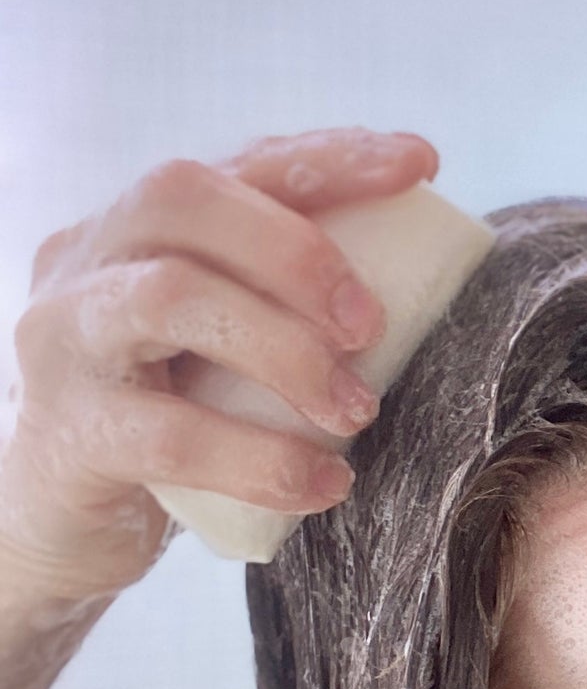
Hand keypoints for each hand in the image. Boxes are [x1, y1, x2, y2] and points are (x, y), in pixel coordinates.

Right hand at [1, 126, 438, 603]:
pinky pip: (172, 434)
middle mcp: (87, 262)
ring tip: (357, 410)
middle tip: (370, 328)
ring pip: (171, 296)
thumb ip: (289, 314)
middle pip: (184, 197)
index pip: (236, 164)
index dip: (330, 159)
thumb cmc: (173, 428)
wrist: (69, 529)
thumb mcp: (228, 356)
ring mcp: (66, 342)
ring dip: (286, 351)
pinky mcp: (71, 433)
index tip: (419, 164)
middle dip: (296, 250)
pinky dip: (263, 459)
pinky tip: (325, 482)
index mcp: (140, 231)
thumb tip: (419, 302)